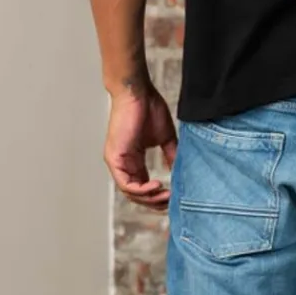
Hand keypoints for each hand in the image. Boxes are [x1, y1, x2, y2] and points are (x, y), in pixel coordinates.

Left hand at [104, 85, 177, 210]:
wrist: (137, 92)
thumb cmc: (148, 109)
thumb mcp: (165, 138)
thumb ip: (171, 155)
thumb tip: (181, 172)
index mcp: (134, 161)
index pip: (143, 187)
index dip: (157, 197)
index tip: (174, 198)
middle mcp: (123, 164)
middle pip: (137, 195)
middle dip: (155, 202)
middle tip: (171, 203)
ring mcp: (117, 162)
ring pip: (131, 193)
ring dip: (150, 198)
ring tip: (166, 195)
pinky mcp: (114, 158)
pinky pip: (126, 183)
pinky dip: (141, 189)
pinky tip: (157, 186)